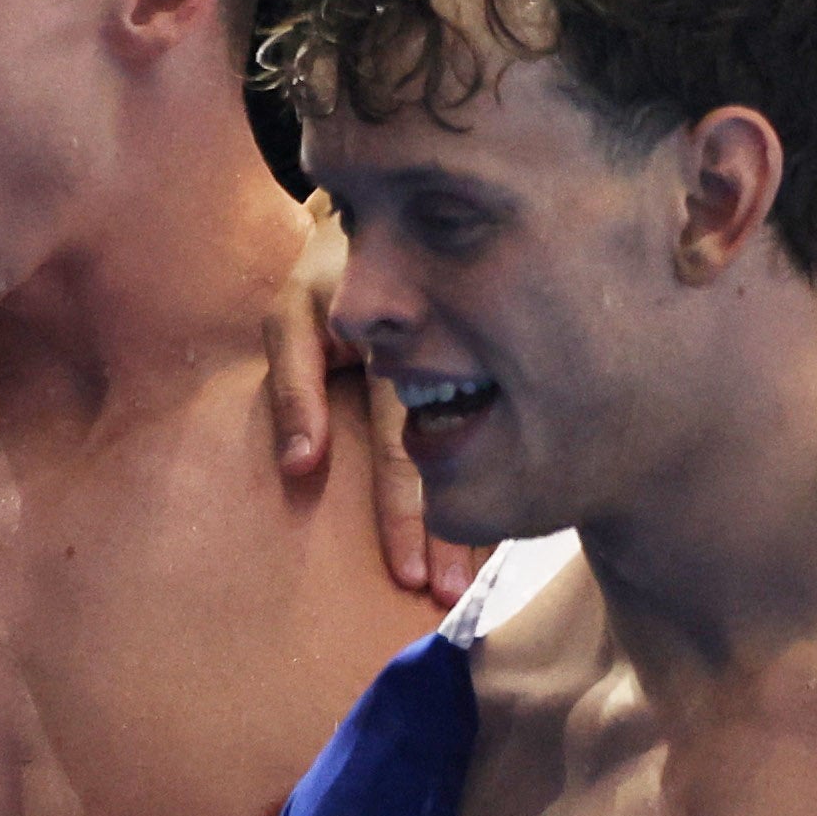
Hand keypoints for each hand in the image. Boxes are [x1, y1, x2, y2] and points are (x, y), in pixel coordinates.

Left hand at [277, 196, 476, 600]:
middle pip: (458, 463)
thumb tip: (302, 466)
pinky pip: (513, 429)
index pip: (402, 450)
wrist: (393, 217)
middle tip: (452, 598)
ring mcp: (488, 364)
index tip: (411, 576)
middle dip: (456, 536)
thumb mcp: (293, 315)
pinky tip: (523, 517)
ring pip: (495, 450)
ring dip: (489, 515)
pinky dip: (515, 473)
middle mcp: (457, 363)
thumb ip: (294, 387)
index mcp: (403, 351)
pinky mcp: (504, 367)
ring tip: (485, 580)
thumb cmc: (328, 274)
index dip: (405, 514)